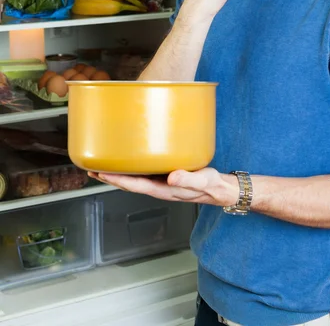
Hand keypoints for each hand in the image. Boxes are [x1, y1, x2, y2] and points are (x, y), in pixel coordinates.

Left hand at [88, 167, 238, 205]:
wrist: (220, 188)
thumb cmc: (211, 185)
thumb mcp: (202, 181)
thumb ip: (187, 179)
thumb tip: (171, 178)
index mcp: (163, 190)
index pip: (134, 185)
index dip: (116, 180)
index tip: (100, 173)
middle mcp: (158, 187)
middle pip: (128, 183)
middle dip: (109, 177)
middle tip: (91, 168)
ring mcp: (161, 182)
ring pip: (134, 178)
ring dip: (117, 173)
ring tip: (102, 164)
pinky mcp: (165, 175)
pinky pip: (144, 171)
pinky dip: (132, 167)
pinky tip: (129, 159)